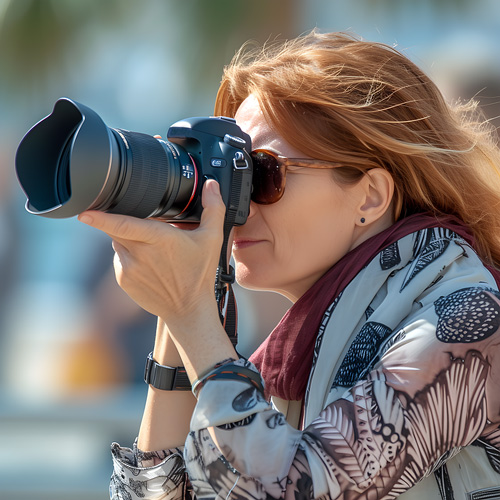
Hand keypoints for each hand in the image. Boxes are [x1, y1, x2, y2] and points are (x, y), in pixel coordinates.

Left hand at [78, 180, 225, 325]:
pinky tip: (148, 264)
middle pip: (117, 228)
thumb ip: (212, 208)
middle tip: (147, 229)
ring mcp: (128, 268)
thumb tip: (211, 185)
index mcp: (158, 239)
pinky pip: (119, 259)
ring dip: (129, 240)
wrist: (188, 309)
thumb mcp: (212, 239)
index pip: (123, 224)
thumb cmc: (199, 273)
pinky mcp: (123, 280)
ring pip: (118, 242)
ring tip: (154, 251)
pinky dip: (129, 256)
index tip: (84, 212)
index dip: (101, 217)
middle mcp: (139, 253)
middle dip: (126, 222)